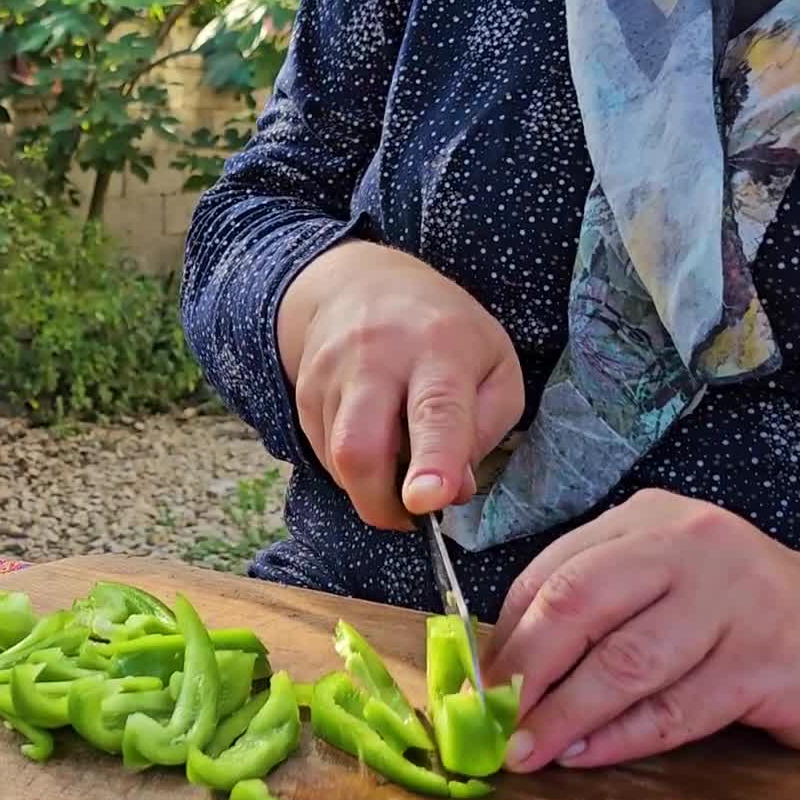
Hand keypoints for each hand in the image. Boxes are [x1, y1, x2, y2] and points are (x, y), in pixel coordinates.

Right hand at [277, 238, 523, 528]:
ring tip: (397, 462)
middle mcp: (377, 357)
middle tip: (408, 517)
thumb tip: (448, 492)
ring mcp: (330, 374)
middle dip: (380, 502)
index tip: (426, 501)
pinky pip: (322, 453)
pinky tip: (372, 440)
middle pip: (360, 448)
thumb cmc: (445, 333)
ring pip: (338, 460)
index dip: (433, 462)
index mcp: (441, 349)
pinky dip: (350, 467)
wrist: (360, 283)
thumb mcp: (496, 368)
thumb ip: (484, 432)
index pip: (436, 412)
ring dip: (369, 485)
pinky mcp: (303, 391)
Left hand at [484, 488, 799, 771]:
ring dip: (565, 716)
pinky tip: (586, 756)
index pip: (553, 572)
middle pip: (577, 605)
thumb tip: (500, 669)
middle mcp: (691, 546)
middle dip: (524, 671)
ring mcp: (735, 600)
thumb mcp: (665, 585)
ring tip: (528, 750)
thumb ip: (594, 610)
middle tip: (490, 719)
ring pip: (625, 665)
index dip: (505, 635)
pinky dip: (621, 739)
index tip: (473, 683)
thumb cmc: (741, 613)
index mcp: (648, 520)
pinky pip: (676, 710)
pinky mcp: (769, 661)